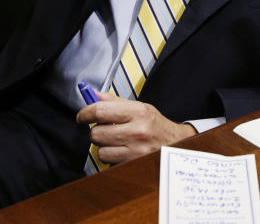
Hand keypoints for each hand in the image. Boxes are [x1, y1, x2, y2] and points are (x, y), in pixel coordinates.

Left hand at [76, 92, 196, 164]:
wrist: (177, 144)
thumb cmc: (155, 125)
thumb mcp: (140, 107)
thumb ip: (114, 101)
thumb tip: (92, 94)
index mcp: (138, 111)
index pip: (100, 111)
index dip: (85, 113)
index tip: (81, 117)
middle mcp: (137, 131)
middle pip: (96, 133)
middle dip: (96, 131)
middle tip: (105, 129)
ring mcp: (135, 150)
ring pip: (100, 150)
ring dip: (103, 146)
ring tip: (116, 141)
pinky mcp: (133, 165)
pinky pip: (108, 162)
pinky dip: (110, 158)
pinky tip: (121, 152)